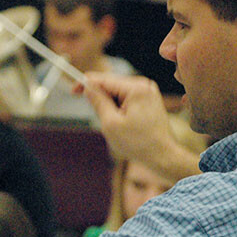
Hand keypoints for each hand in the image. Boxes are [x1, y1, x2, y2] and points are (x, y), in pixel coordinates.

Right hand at [77, 72, 199, 181]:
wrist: (163, 156)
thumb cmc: (139, 144)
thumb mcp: (111, 123)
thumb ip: (98, 101)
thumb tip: (87, 87)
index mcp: (136, 88)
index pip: (104, 79)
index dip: (86, 84)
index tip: (73, 90)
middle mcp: (144, 85)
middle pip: (111, 85)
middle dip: (101, 100)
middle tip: (102, 120)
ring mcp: (148, 92)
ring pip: (118, 94)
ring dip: (111, 107)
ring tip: (118, 127)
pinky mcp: (149, 100)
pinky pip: (127, 100)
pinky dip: (119, 110)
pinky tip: (124, 125)